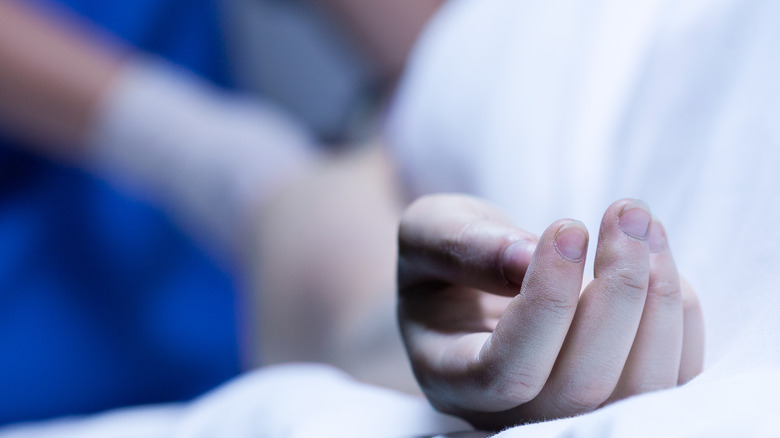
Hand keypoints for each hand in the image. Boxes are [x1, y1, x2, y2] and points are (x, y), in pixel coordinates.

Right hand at [397, 194, 703, 429]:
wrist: (468, 281)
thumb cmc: (444, 258)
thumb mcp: (430, 232)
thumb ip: (461, 245)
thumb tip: (525, 257)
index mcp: (449, 375)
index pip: (505, 370)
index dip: (547, 303)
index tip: (568, 226)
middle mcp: (509, 412)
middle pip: (579, 388)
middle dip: (617, 292)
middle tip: (626, 212)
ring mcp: (568, 411)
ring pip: (636, 392)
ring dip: (656, 302)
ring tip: (644, 226)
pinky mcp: (616, 394)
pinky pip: (669, 382)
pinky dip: (679, 319)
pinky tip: (659, 262)